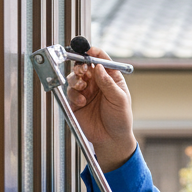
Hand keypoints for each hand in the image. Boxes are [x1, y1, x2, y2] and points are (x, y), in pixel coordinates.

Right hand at [66, 46, 136, 171]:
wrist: (111, 139)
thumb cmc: (120, 119)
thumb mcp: (119, 99)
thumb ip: (108, 83)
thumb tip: (99, 66)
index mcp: (110, 77)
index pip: (100, 58)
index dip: (93, 52)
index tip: (88, 51)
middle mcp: (97, 81)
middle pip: (83, 64)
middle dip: (80, 64)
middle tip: (81, 70)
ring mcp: (85, 90)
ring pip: (74, 76)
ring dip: (76, 79)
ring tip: (83, 87)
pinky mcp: (76, 101)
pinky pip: (70, 91)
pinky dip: (74, 94)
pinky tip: (83, 102)